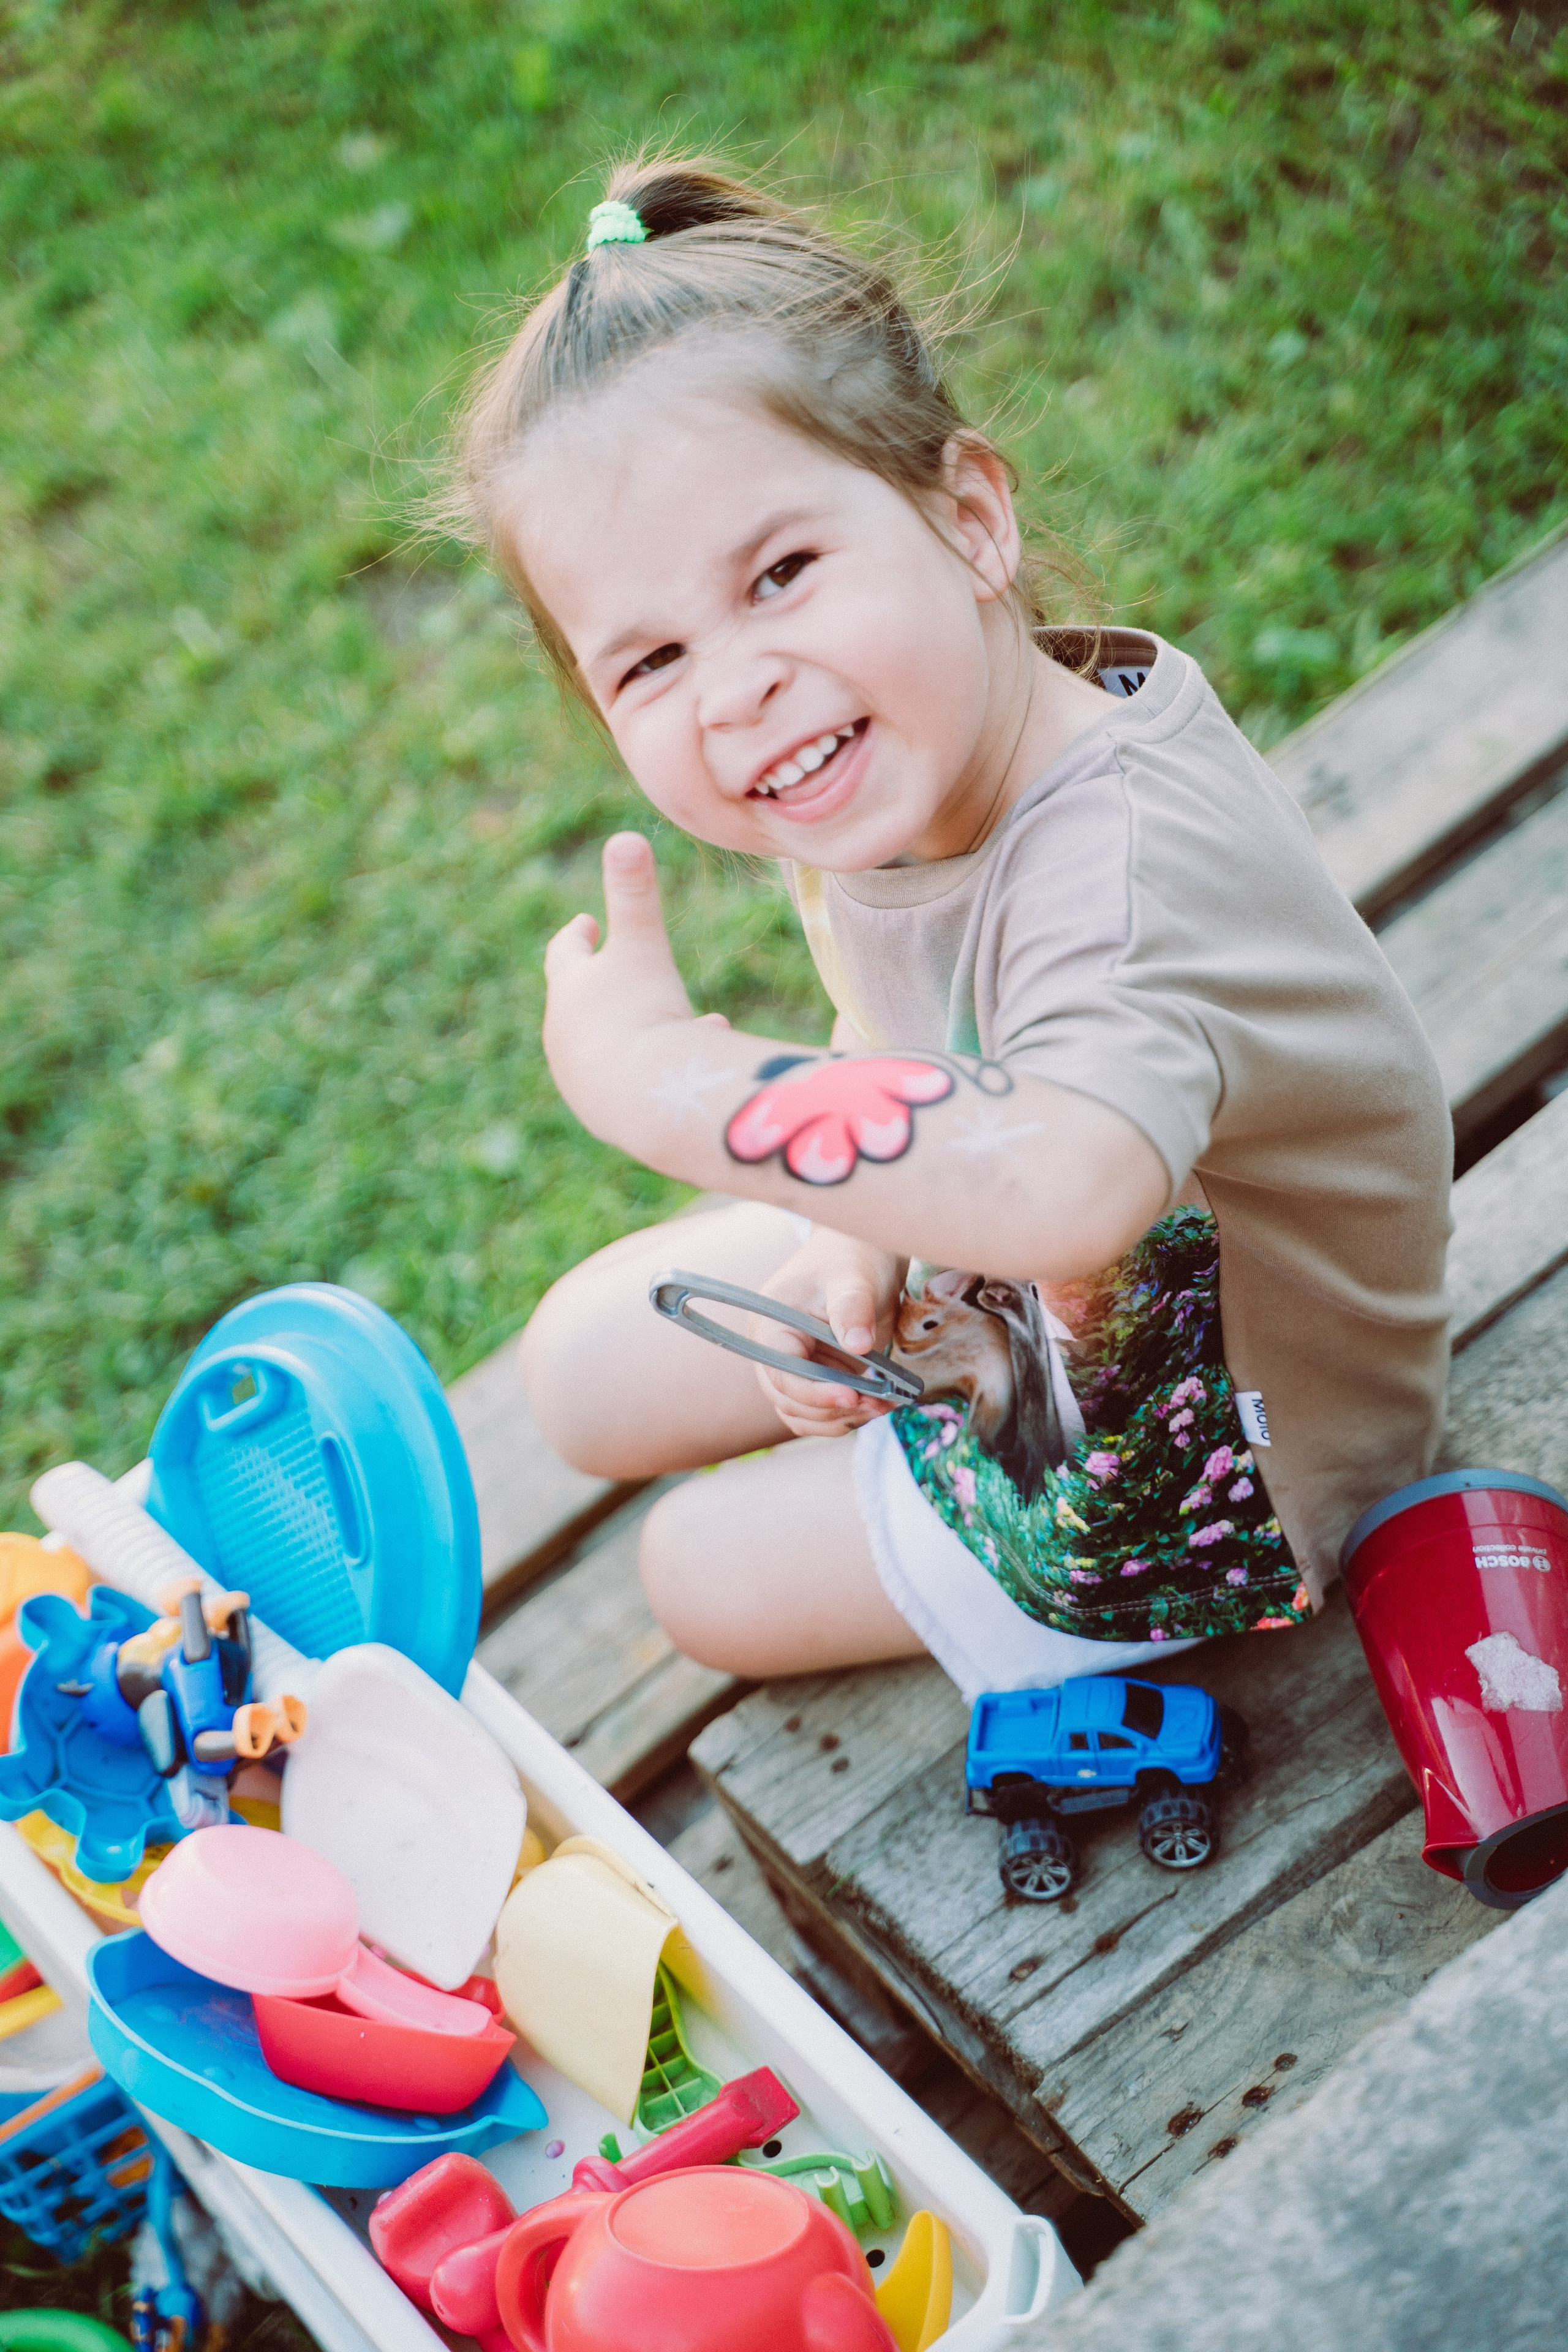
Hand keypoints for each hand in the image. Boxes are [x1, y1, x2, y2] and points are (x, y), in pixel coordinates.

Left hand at [543, 833, 719, 1151]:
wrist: (646, 1101)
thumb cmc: (642, 1014)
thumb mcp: (642, 945)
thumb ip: (634, 892)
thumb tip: (625, 836)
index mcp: (567, 992)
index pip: (563, 955)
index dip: (576, 937)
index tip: (585, 924)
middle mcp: (565, 1039)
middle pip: (576, 1002)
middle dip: (598, 984)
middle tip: (610, 970)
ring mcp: (582, 1080)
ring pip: (608, 1042)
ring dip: (633, 1025)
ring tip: (667, 1016)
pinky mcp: (608, 1114)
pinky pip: (633, 1077)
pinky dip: (657, 1058)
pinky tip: (694, 1049)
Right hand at [752, 1230, 906, 1439]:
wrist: (863, 1256)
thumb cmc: (851, 1258)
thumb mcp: (852, 1278)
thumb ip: (851, 1308)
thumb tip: (857, 1345)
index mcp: (769, 1327)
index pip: (782, 1375)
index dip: (815, 1393)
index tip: (853, 1396)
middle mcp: (773, 1352)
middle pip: (790, 1402)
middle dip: (832, 1410)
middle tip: (877, 1404)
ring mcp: (794, 1367)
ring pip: (803, 1415)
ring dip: (840, 1419)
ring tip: (881, 1406)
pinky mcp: (817, 1377)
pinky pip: (819, 1412)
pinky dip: (845, 1416)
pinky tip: (877, 1405)